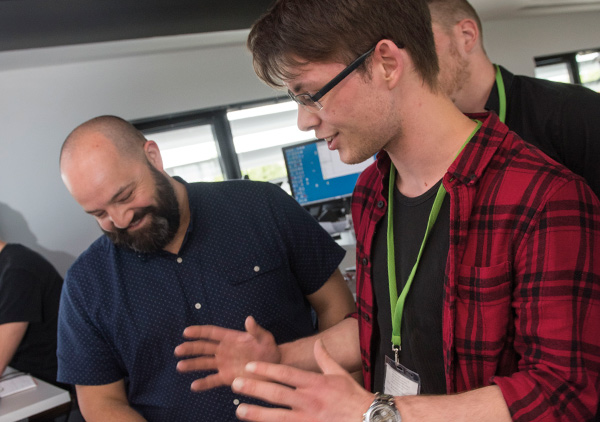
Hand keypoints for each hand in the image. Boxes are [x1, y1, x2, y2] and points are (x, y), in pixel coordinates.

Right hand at [174, 316, 280, 391]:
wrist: (274, 365)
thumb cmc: (269, 347)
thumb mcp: (264, 337)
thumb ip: (256, 330)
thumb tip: (249, 318)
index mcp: (230, 338)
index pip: (211, 333)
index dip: (199, 332)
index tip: (186, 332)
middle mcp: (224, 350)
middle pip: (203, 348)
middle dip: (190, 348)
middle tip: (178, 350)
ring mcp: (224, 364)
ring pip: (204, 363)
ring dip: (192, 364)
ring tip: (180, 366)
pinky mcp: (227, 377)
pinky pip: (213, 380)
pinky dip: (203, 383)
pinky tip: (193, 386)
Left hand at [232, 340, 373, 421]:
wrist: (369, 419)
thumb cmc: (354, 397)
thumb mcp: (340, 374)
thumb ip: (325, 359)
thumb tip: (317, 343)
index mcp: (315, 383)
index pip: (286, 373)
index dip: (266, 369)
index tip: (250, 366)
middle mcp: (309, 401)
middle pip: (277, 393)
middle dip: (254, 388)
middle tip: (235, 384)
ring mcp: (308, 419)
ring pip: (277, 416)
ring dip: (257, 413)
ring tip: (239, 410)